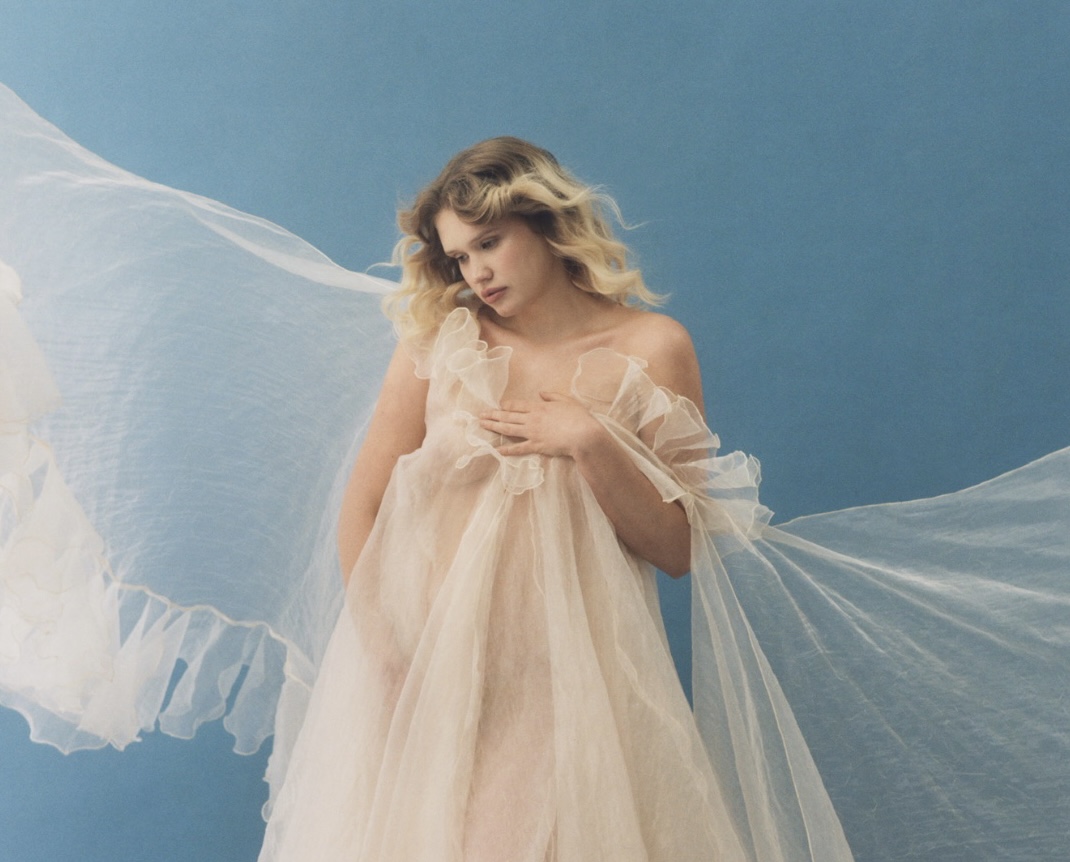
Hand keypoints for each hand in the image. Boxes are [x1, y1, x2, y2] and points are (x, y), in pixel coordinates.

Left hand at [479, 392, 604, 457]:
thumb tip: (541, 393)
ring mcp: (533, 433)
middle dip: (493, 415)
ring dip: (494, 427)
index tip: (498, 406)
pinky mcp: (537, 446)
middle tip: (481, 415)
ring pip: (509, 429)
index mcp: (539, 407)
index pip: (518, 405)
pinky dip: (507, 449)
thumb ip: (552, 396)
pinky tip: (497, 450)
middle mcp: (532, 419)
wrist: (583, 435)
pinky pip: (519, 448)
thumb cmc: (578, 417)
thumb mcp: (567, 400)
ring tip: (483, 425)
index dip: (506, 405)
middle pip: (508, 416)